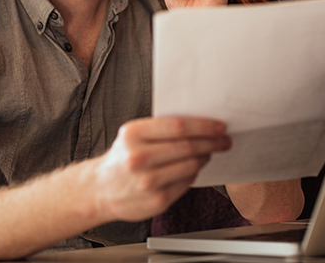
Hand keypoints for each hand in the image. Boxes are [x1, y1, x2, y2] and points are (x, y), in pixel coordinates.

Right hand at [92, 117, 230, 221]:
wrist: (101, 189)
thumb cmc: (122, 157)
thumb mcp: (133, 134)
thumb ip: (161, 128)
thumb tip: (199, 123)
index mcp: (133, 134)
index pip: (178, 126)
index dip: (204, 125)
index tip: (219, 126)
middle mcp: (139, 158)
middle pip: (188, 146)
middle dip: (212, 142)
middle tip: (223, 140)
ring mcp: (148, 182)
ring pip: (191, 165)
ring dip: (206, 157)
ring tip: (209, 152)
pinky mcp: (157, 201)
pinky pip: (186, 182)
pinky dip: (194, 173)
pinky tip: (193, 167)